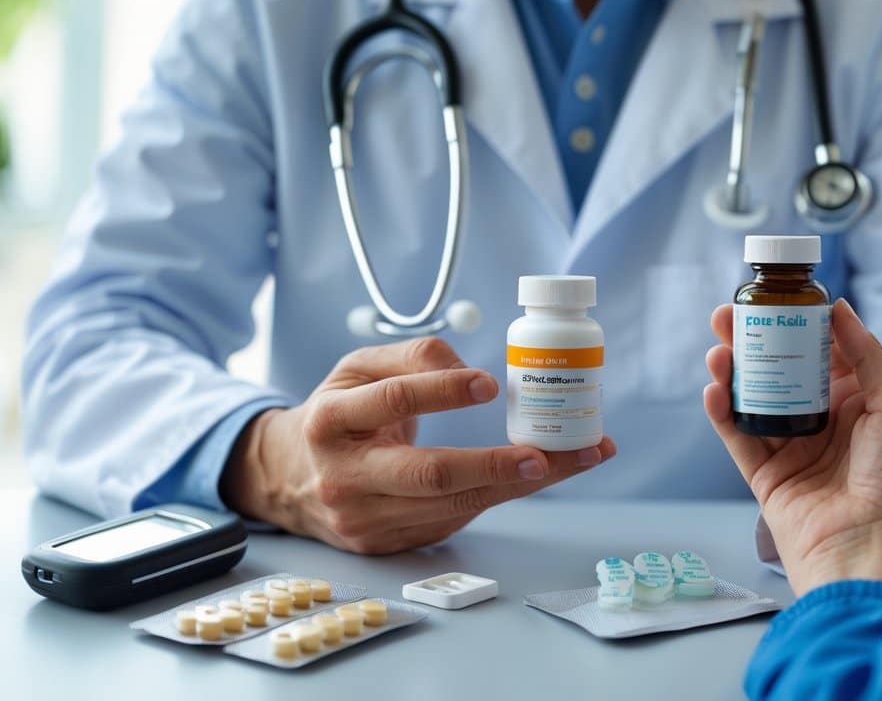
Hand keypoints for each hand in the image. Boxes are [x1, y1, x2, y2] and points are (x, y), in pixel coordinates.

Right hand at [221, 337, 615, 553]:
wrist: (289, 479)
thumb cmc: (337, 415)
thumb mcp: (356, 369)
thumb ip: (410, 357)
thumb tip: (467, 367)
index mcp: (330, 420)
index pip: (393, 401)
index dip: (444, 391)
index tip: (491, 383)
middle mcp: (345, 475)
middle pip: (429, 474)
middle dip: (495, 464)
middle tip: (544, 451)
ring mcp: (365, 519)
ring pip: (452, 505)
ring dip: (517, 485)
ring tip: (572, 459)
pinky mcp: (387, 544)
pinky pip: (453, 521)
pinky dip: (499, 497)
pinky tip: (535, 477)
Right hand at [703, 299, 881, 597]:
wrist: (873, 550)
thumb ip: (867, 353)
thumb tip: (838, 307)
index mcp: (858, 404)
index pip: (819, 354)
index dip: (795, 325)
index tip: (772, 299)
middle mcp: (822, 423)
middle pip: (778, 371)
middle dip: (751, 342)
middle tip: (727, 317)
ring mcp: (791, 449)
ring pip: (752, 400)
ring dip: (731, 372)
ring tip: (717, 349)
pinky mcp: (765, 476)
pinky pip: (737, 436)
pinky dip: (721, 412)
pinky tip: (714, 388)